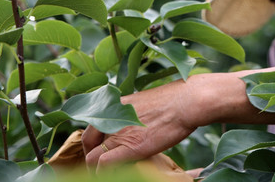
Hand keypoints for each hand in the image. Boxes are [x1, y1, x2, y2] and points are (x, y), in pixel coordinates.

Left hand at [82, 78, 197, 171]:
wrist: (187, 101)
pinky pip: (104, 164)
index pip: (91, 128)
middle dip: (91, 157)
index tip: (101, 152)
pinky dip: (104, 173)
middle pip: (88, 143)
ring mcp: (119, 133)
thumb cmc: (173, 101)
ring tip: (108, 175)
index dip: (93, 144)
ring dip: (96, 170)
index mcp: (114, 106)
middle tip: (101, 167)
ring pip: (93, 158)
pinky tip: (115, 175)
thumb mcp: (143, 102)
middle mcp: (112, 118)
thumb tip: (130, 128)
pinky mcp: (131, 147)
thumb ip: (130, 115)